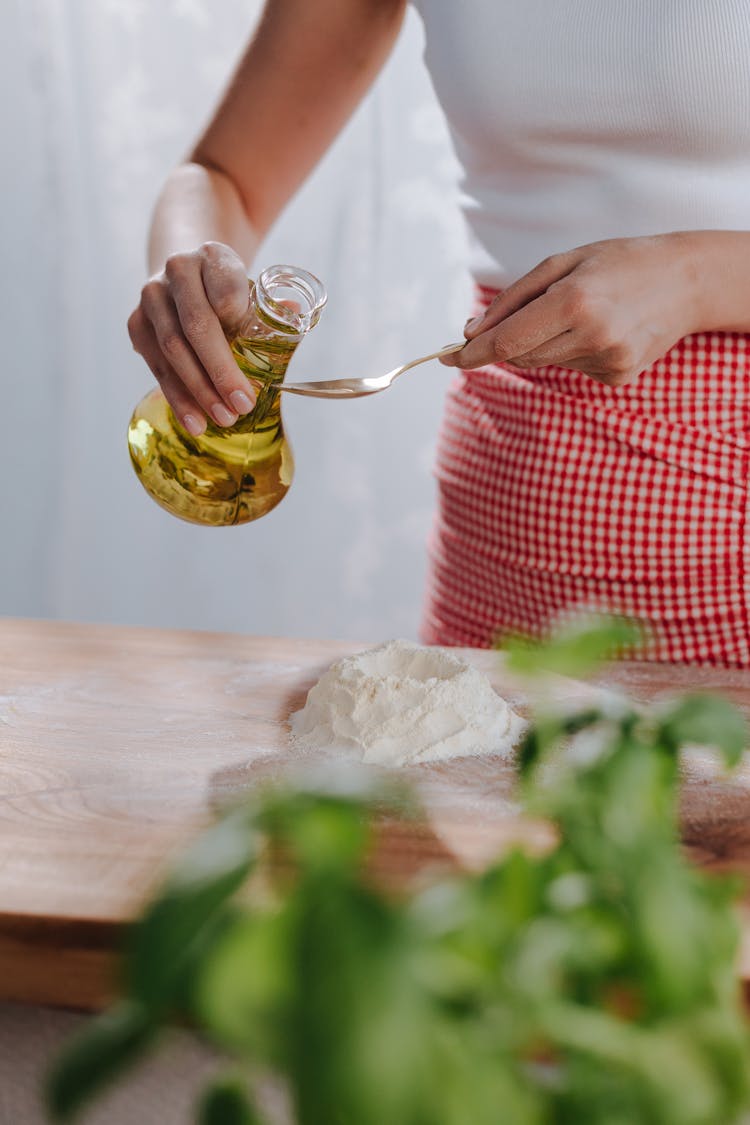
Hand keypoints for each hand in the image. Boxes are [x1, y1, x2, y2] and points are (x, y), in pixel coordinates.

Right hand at [127, 241, 255, 435]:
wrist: (185, 275)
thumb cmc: (226, 290)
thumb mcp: (251, 289)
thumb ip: (269, 307)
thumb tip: (294, 316)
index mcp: (212, 256)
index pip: (224, 287)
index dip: (236, 316)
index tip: (252, 351)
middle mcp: (177, 270)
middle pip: (197, 326)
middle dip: (220, 371)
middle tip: (243, 405)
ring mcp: (152, 297)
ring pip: (172, 350)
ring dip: (199, 391)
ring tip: (223, 419)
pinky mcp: (137, 324)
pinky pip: (156, 366)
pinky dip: (177, 398)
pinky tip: (194, 421)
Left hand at [441, 234, 701, 385]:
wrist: (686, 281)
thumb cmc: (618, 262)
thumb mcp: (563, 262)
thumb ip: (513, 299)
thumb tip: (471, 333)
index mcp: (575, 301)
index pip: (507, 341)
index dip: (472, 354)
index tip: (447, 358)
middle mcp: (592, 335)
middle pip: (520, 355)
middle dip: (507, 341)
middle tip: (520, 317)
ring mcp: (608, 361)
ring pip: (545, 362)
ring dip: (546, 341)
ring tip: (582, 312)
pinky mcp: (618, 377)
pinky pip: (572, 368)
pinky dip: (573, 350)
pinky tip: (602, 329)